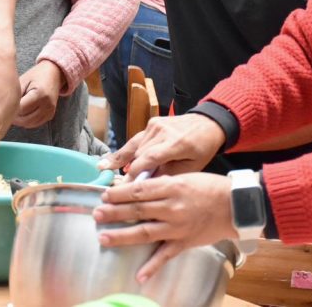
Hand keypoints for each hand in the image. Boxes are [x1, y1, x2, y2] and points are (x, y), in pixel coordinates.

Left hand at [12, 60, 63, 128]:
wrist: (54, 74)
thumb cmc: (36, 75)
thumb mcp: (23, 81)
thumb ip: (15, 95)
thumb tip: (4, 108)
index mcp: (40, 94)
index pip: (21, 109)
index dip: (11, 109)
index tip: (6, 105)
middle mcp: (47, 105)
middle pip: (25, 120)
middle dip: (14, 117)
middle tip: (8, 109)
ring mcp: (50, 111)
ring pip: (29, 124)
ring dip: (20, 120)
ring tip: (15, 110)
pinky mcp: (50, 115)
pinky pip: (34, 124)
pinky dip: (27, 121)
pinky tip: (23, 113)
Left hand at [94, 172, 234, 281]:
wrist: (235, 205)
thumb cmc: (210, 187)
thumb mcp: (185, 177)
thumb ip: (163, 184)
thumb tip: (139, 188)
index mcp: (172, 187)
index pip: (139, 190)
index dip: (120, 193)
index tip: (105, 195)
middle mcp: (172, 207)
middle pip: (137, 210)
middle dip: (114, 212)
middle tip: (96, 213)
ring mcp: (177, 227)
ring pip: (145, 232)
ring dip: (122, 236)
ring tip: (103, 237)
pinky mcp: (185, 242)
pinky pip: (166, 256)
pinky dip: (152, 267)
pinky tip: (139, 275)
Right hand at [98, 113, 225, 178]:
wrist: (208, 123)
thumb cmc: (202, 148)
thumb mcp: (193, 166)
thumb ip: (170, 175)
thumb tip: (148, 187)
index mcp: (177, 143)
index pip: (150, 158)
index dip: (136, 173)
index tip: (125, 188)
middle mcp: (163, 131)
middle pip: (139, 154)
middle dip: (129, 172)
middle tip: (117, 188)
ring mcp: (156, 125)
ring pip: (135, 147)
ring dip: (124, 161)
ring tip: (103, 171)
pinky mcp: (152, 123)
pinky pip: (137, 140)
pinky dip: (127, 152)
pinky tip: (111, 162)